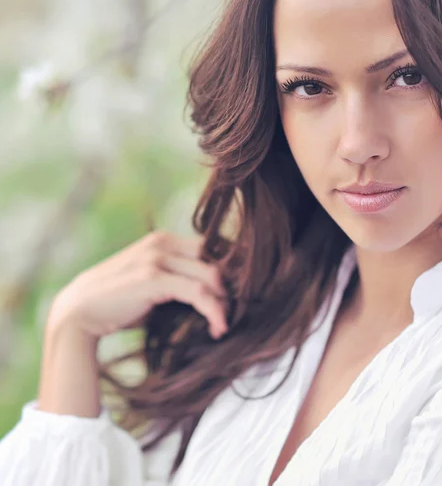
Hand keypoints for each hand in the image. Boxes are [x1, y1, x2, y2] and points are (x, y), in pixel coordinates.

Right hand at [46, 231, 228, 339]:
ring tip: (225, 324)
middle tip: (235, 311)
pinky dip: (213, 311)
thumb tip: (214, 291)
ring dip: (225, 303)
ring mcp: (157, 258)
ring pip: (211, 277)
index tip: (237, 294)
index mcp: (163, 240)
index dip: (228, 270)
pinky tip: (218, 328)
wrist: (78, 313)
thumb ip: (176, 277)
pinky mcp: (153, 279)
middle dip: (230, 286)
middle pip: (215, 260)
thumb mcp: (149, 281)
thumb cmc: (117, 302)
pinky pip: (198, 293)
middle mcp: (162, 243)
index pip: (211, 247)